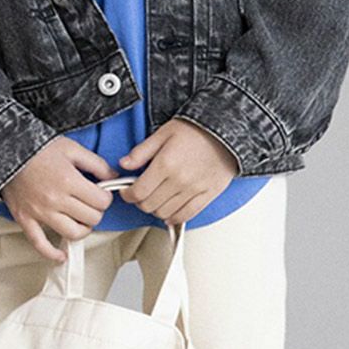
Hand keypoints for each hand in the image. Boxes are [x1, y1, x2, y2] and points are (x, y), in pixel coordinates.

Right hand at [0, 136, 118, 263]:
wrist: (5, 149)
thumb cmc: (38, 147)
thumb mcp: (71, 148)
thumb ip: (95, 163)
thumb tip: (113, 177)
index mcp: (68, 180)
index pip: (101, 201)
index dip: (105, 197)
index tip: (100, 193)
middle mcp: (55, 200)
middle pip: (91, 218)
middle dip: (95, 211)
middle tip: (90, 202)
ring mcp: (40, 212)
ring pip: (72, 233)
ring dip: (82, 229)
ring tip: (80, 219)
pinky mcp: (25, 219)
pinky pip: (40, 244)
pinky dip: (52, 253)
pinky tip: (61, 255)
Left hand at [117, 118, 239, 225]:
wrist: (225, 132)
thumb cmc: (195, 130)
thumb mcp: (162, 133)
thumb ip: (141, 151)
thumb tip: (124, 164)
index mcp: (165, 164)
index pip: (139, 191)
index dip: (127, 194)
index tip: (125, 191)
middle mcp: (179, 181)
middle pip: (150, 205)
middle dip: (139, 201)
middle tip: (138, 193)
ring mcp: (194, 191)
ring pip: (165, 213)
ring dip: (154, 209)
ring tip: (153, 199)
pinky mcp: (207, 196)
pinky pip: (186, 216)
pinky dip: (174, 218)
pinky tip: (168, 212)